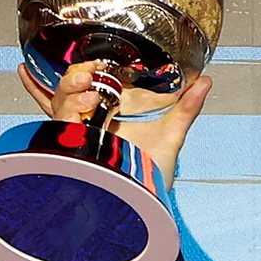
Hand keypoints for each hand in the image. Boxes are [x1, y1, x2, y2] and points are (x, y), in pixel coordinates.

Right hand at [19, 62, 211, 187]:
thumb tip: (205, 81)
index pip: (91, 85)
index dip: (84, 67)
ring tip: (88, 85)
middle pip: (70, 89)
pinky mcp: (74, 148)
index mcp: (111, 115)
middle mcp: (91, 123)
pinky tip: (55, 88)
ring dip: (69, 88)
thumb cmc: (154, 175)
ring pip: (59, 101)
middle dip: (76, 74)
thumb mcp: (172, 135)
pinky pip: (55, 123)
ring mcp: (80, 135)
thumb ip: (186, 108)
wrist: (146, 203)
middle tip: (92, 70)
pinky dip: (55, 105)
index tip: (95, 57)